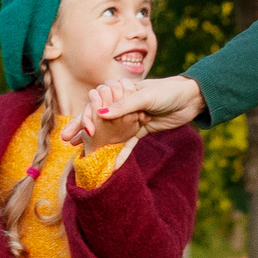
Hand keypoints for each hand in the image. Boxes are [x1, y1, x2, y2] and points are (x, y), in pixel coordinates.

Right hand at [62, 74, 204, 146]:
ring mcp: (131, 118)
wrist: (191, 98)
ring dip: (98, 143)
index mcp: (120, 91)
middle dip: (82, 129)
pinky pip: (128, 143)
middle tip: (65, 141)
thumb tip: (100, 114)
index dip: (86, 116)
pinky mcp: (142, 129)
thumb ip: (124, 106)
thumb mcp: (145, 96)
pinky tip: (111, 165)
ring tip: (82, 154)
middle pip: (98, 118)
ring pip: (110, 133)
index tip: (81, 129)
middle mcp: (122, 105)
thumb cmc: (168, 91)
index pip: (96, 104)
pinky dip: (120, 154)